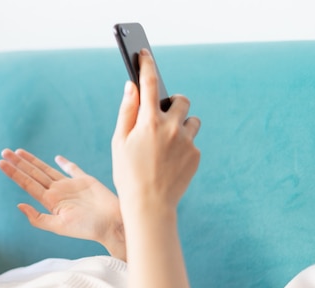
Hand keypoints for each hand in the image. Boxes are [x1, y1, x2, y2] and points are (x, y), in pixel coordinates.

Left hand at [0, 148, 125, 259]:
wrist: (112, 224)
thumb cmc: (88, 228)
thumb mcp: (59, 226)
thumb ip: (38, 218)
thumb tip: (18, 205)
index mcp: (50, 201)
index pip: (27, 183)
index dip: (14, 173)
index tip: (1, 163)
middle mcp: (57, 192)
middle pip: (33, 174)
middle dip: (18, 163)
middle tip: (4, 151)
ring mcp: (70, 185)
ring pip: (46, 169)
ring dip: (33, 161)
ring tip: (18, 152)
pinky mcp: (86, 181)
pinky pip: (73, 169)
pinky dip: (65, 164)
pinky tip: (57, 158)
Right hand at [111, 48, 200, 216]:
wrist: (150, 206)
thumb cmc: (127, 174)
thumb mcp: (118, 142)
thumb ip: (127, 112)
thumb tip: (132, 87)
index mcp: (149, 122)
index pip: (149, 83)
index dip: (146, 65)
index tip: (144, 54)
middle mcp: (172, 127)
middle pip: (181, 100)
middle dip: (173, 103)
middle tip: (161, 115)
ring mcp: (187, 141)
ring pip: (191, 121)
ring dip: (181, 126)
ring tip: (165, 145)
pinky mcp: (196, 156)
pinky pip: (191, 142)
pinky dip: (182, 147)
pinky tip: (168, 163)